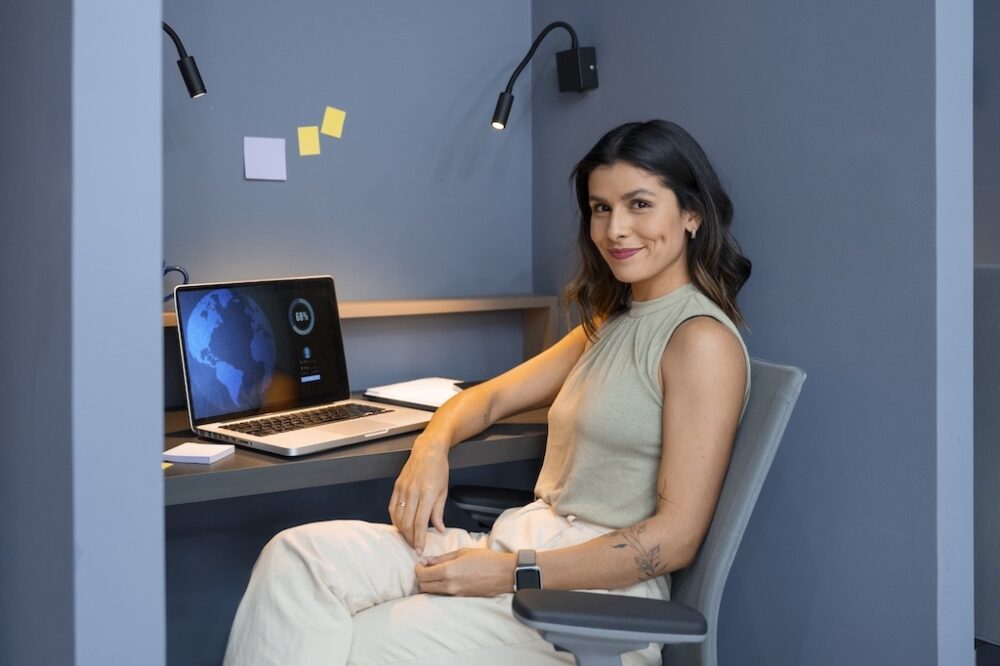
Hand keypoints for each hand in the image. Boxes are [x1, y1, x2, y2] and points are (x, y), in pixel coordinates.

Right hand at [389, 437, 449, 553]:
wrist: (428, 451)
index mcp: (428, 494)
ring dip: (402, 531)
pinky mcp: (396, 487)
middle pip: (407, 523)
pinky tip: (400, 525)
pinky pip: (392, 508)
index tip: (420, 549)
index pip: (420, 523)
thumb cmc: (439, 469)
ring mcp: (403, 489)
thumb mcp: (444, 491)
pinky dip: (395, 519)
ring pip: (398, 517)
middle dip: (410, 538)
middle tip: (415, 546)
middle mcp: (413, 492)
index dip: (419, 538)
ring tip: (408, 538)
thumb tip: (439, 530)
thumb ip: (439, 512)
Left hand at [416, 549, 516, 596]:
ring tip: (435, 574)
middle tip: (426, 568)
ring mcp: (455, 594)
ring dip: (430, 584)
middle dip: (422, 577)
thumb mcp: (462, 552)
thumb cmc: (486, 559)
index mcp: (448, 571)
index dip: (418, 568)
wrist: (504, 573)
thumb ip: (442, 557)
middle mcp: (450, 585)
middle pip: (424, 586)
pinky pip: (443, 595)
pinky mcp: (461, 599)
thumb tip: (427, 561)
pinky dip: (439, 589)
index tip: (420, 563)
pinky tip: (445, 580)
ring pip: (432, 593)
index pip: (422, 575)